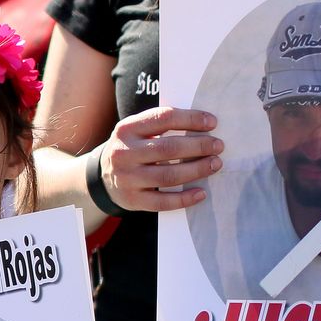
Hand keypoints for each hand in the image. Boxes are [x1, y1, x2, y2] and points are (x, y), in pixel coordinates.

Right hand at [96, 107, 223, 212]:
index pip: (163, 118)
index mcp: (127, 129)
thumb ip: (161, 125)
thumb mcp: (137, 131)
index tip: (212, 123)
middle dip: (199, 146)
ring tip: (214, 164)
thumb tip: (204, 124)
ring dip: (197, 170)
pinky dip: (185, 198)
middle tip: (218, 146)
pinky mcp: (132, 200)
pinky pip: (163, 202)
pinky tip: (201, 192)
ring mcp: (126, 178)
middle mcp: (124, 153)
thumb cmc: (132, 149)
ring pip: (169, 176)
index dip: (190, 119)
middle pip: (168, 148)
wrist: (102, 177)